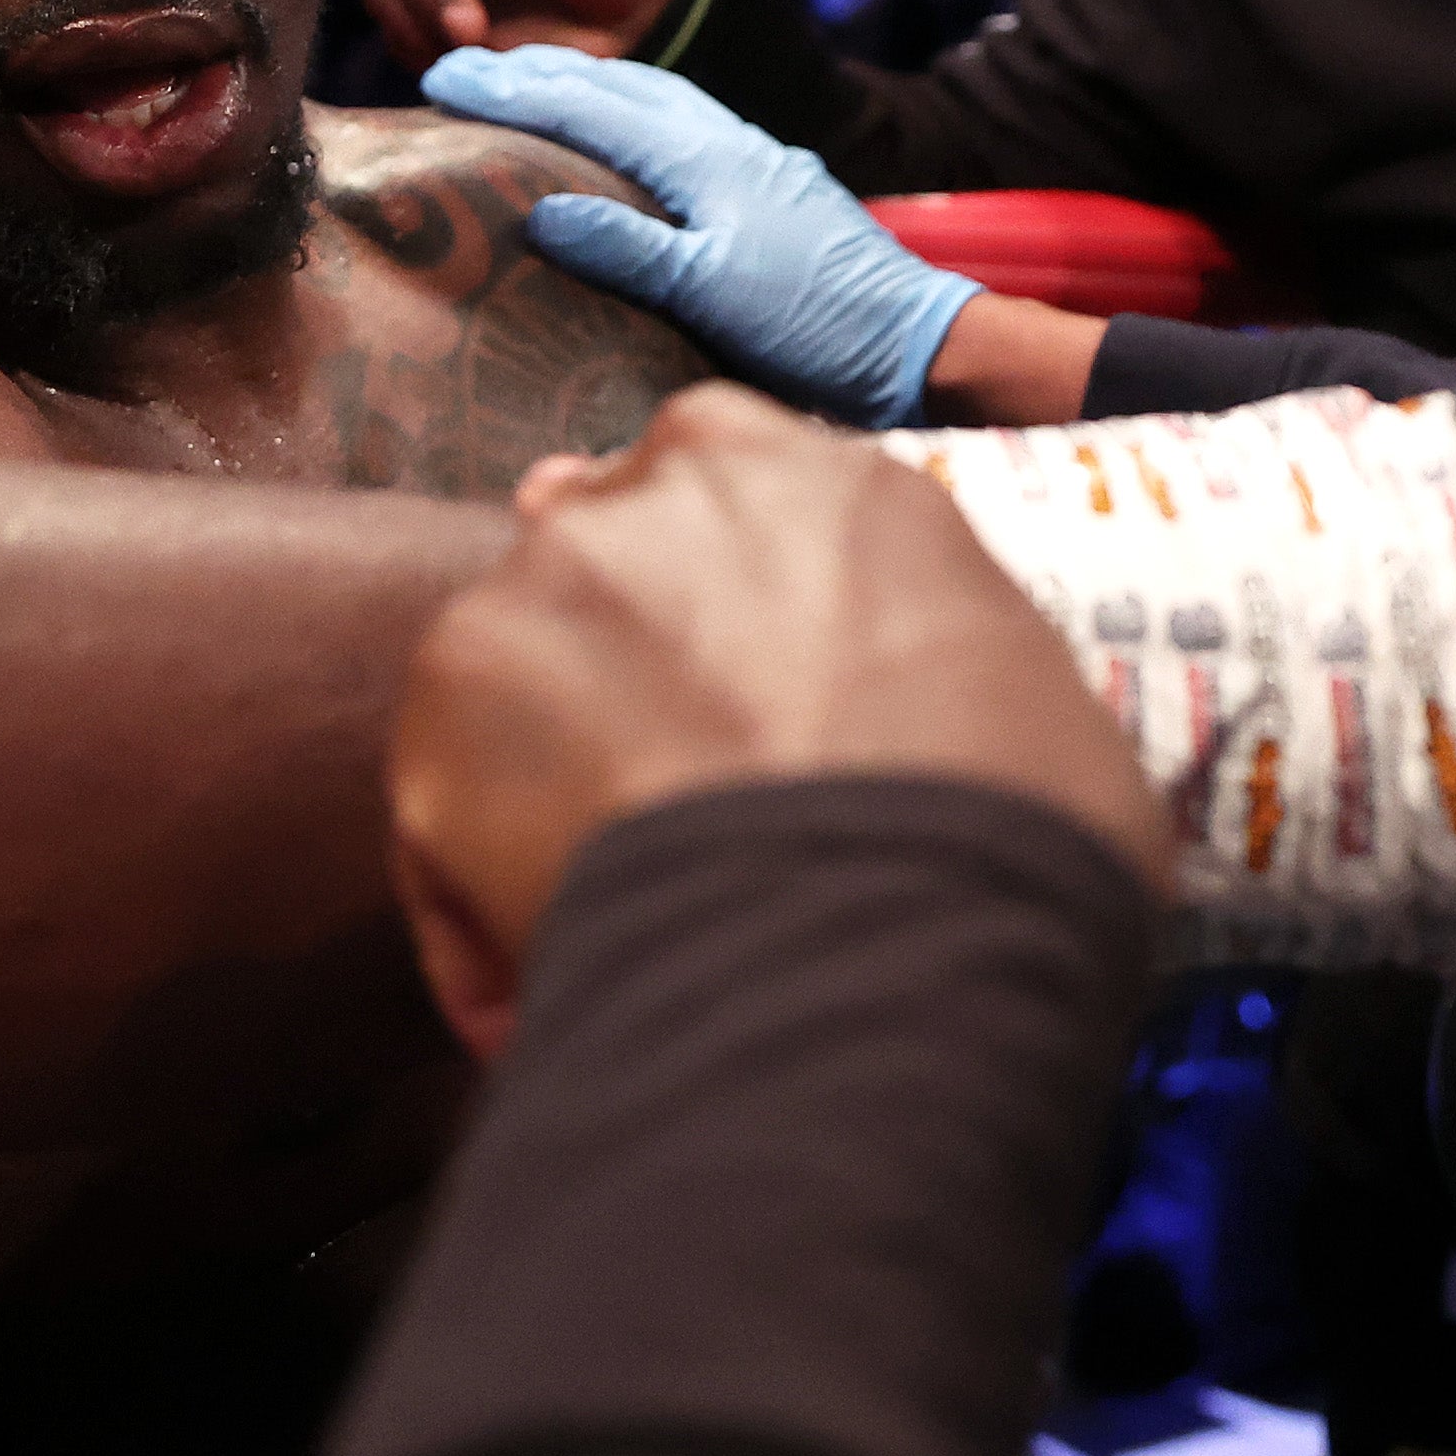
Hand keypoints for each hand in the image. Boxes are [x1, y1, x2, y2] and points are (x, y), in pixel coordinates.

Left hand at [388, 386, 1163, 1052]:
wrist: (888, 940)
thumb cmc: (1006, 823)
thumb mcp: (1016, 683)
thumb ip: (921, 645)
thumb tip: (894, 707)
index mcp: (800, 469)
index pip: (725, 494)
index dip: (728, 600)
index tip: (743, 684)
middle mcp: (647, 494)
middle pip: (600, 565)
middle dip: (622, 667)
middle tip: (675, 798)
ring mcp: (532, 591)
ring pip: (516, 684)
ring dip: (551, 785)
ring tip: (624, 918)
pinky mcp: (439, 714)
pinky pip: (446, 825)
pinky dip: (485, 910)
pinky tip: (562, 987)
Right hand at [419, 46, 975, 426]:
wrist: (919, 342)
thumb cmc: (818, 328)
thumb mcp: (713, 295)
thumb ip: (629, 249)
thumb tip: (540, 208)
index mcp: (706, 158)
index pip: (588, 108)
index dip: (510, 90)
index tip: (439, 75)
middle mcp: (730, 142)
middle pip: (619, 85)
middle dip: (538, 72)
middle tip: (465, 64)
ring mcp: (758, 160)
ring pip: (657, 98)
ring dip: (588, 84)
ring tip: (531, 83)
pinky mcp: (775, 187)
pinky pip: (686, 126)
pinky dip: (635, 114)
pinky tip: (628, 136)